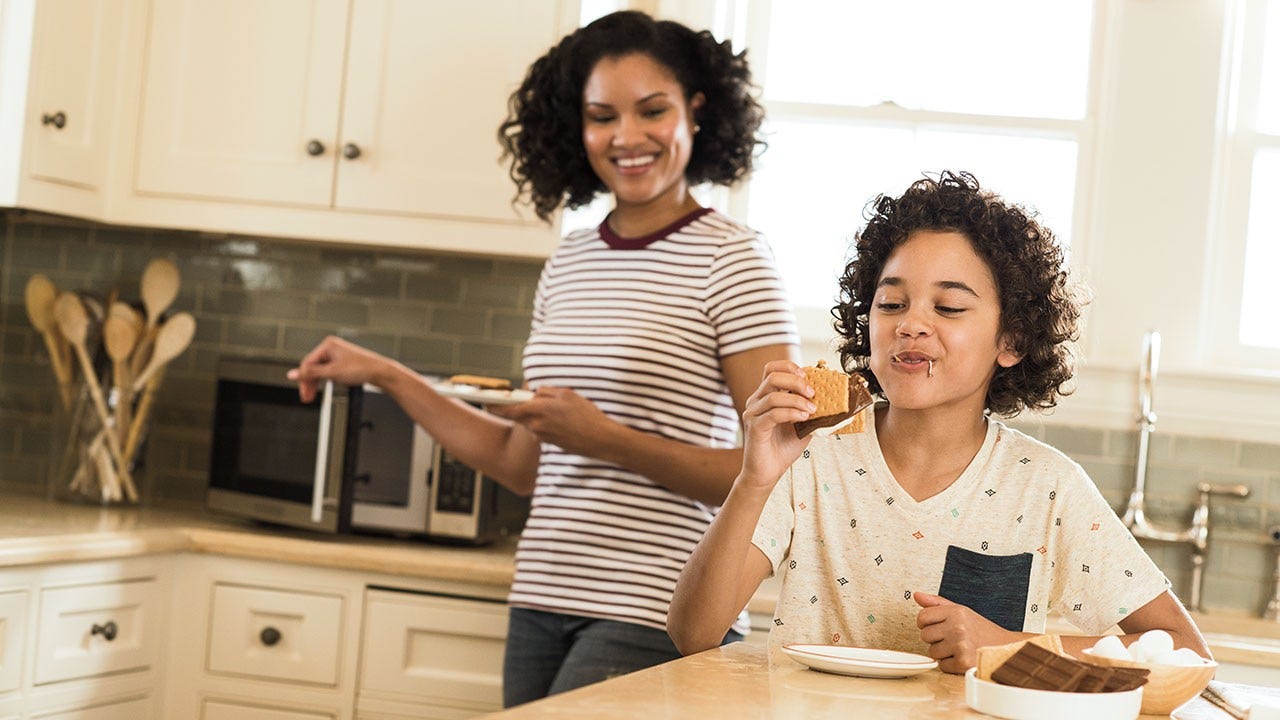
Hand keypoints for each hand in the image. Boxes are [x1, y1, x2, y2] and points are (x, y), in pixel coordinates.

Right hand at [287, 336, 390, 402]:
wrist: (379, 372)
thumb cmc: (360, 368)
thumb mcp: (332, 373)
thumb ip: (311, 374)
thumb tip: (292, 374)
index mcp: (328, 345)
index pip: (307, 363)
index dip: (303, 379)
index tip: (302, 392)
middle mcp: (332, 347)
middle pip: (313, 367)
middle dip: (309, 383)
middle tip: (307, 397)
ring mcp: (337, 354)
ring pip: (320, 370)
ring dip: (316, 383)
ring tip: (314, 396)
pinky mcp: (342, 361)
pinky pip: (328, 371)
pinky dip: (325, 380)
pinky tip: (325, 388)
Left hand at [488, 386, 614, 455]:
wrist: (600, 440)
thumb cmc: (586, 415)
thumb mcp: (567, 394)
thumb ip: (546, 392)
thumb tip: (535, 394)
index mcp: (539, 410)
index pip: (509, 409)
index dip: (495, 406)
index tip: (485, 402)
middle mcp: (536, 425)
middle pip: (519, 416)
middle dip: (518, 409)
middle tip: (522, 402)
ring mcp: (542, 436)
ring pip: (531, 423)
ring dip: (537, 416)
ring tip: (559, 412)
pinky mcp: (550, 443)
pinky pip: (541, 430)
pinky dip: (547, 424)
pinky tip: (564, 422)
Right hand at [738, 360, 816, 489]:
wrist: (768, 472)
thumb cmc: (783, 448)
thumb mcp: (802, 424)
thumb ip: (809, 409)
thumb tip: (830, 398)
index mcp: (765, 396)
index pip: (771, 369)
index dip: (789, 367)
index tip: (807, 376)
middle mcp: (756, 401)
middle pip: (772, 376)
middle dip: (796, 381)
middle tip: (813, 392)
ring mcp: (753, 414)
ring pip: (774, 395)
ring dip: (797, 400)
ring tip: (812, 410)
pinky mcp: (755, 427)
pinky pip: (774, 414)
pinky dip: (791, 413)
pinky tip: (803, 418)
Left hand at [914, 592, 1017, 673]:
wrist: (1006, 648)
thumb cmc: (982, 630)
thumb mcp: (961, 611)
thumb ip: (937, 603)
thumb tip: (917, 595)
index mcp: (956, 612)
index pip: (922, 617)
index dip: (926, 623)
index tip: (936, 626)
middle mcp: (958, 627)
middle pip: (925, 635)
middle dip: (935, 639)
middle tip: (951, 638)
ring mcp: (960, 645)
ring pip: (932, 652)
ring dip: (942, 653)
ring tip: (958, 648)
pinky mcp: (963, 663)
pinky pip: (942, 666)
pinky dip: (950, 665)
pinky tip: (962, 658)